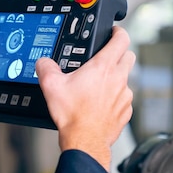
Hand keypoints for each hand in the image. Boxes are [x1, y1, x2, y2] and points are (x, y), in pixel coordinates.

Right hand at [36, 26, 134, 169]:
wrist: (85, 141)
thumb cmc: (73, 115)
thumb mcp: (51, 86)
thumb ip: (46, 67)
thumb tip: (43, 62)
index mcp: (103, 67)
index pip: (121, 39)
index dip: (118, 31)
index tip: (113, 31)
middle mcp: (118, 79)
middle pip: (128, 55)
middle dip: (120, 52)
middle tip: (107, 56)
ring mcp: (124, 96)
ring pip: (126, 78)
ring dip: (116, 77)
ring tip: (99, 85)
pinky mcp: (125, 111)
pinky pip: (123, 98)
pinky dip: (115, 97)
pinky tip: (101, 104)